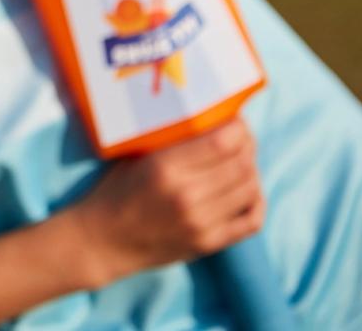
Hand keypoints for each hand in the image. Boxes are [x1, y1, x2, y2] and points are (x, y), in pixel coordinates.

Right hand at [69, 120, 265, 286]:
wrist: (104, 240)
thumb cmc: (115, 191)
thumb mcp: (135, 157)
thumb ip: (171, 141)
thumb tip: (208, 118)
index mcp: (165, 168)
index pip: (223, 142)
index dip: (238, 126)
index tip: (234, 118)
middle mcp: (188, 195)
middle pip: (241, 163)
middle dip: (248, 144)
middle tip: (241, 136)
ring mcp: (201, 222)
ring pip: (250, 188)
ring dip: (252, 169)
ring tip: (242, 160)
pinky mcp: (209, 243)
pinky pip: (252, 221)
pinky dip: (257, 201)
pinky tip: (248, 190)